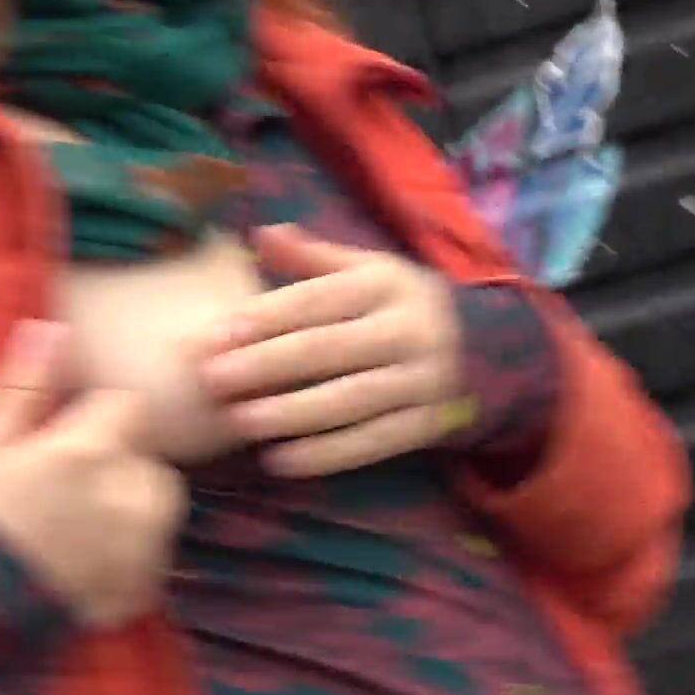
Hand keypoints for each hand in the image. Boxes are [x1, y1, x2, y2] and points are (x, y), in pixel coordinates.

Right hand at [0, 320, 186, 628]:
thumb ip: (22, 385)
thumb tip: (52, 328)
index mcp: (91, 451)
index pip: (128, 406)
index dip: (98, 419)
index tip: (64, 440)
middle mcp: (130, 497)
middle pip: (147, 460)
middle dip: (117, 466)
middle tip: (62, 492)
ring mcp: (142, 549)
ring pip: (156, 506)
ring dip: (129, 509)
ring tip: (73, 528)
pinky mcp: (142, 591)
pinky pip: (151, 556)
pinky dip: (128, 556)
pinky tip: (81, 563)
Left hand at [197, 224, 466, 477]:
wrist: (483, 347)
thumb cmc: (398, 304)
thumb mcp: (367, 269)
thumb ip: (312, 257)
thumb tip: (262, 233)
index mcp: (388, 284)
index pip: (319, 299)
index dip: (266, 317)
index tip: (216, 335)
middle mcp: (411, 330)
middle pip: (328, 349)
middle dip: (266, 366)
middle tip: (211, 380)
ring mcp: (423, 381)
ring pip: (349, 400)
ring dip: (290, 414)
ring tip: (240, 422)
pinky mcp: (427, 425)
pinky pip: (372, 443)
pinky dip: (325, 455)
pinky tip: (278, 460)